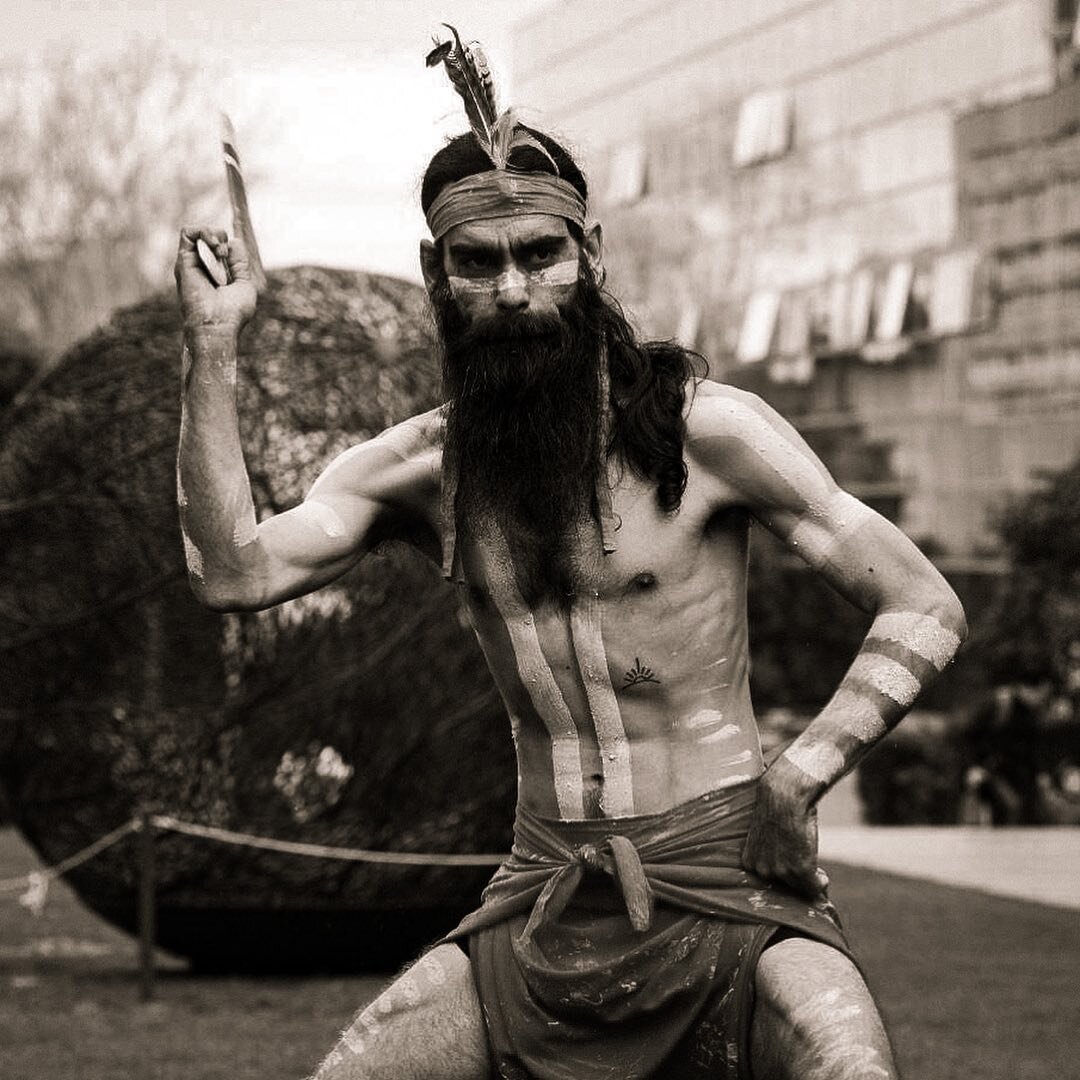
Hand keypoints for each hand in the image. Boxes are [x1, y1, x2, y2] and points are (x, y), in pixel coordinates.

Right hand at [174, 226, 257, 336]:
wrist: (217, 324)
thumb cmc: (232, 312)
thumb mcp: (244, 283)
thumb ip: (240, 262)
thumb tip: (233, 241)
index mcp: (217, 273)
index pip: (222, 247)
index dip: (231, 245)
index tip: (236, 255)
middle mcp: (202, 266)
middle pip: (211, 237)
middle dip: (223, 239)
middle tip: (226, 256)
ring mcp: (192, 263)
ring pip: (199, 232)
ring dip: (214, 235)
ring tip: (221, 252)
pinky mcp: (183, 260)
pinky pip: (188, 232)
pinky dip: (202, 232)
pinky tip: (214, 246)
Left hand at [742, 767, 828, 899]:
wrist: (785, 795)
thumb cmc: (776, 808)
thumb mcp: (764, 834)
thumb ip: (770, 851)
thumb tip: (783, 860)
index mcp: (750, 861)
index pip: (768, 881)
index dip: (783, 875)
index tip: (791, 869)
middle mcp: (762, 870)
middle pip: (785, 886)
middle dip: (797, 878)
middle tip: (807, 868)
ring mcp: (781, 871)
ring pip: (801, 887)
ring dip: (810, 881)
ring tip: (817, 872)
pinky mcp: (800, 869)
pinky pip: (814, 888)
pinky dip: (821, 884)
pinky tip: (823, 878)